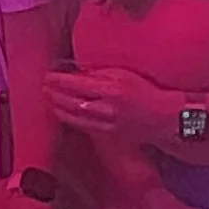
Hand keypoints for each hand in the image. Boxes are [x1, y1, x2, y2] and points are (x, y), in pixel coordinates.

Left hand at [49, 65, 184, 151]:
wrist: (164, 117)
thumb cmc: (146, 92)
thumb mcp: (124, 75)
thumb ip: (100, 74)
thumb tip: (78, 73)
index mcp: (111, 89)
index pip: (77, 84)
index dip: (59, 81)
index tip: (48, 76)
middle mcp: (106, 107)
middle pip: (72, 101)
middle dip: (55, 94)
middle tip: (44, 87)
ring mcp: (107, 123)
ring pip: (75, 116)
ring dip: (59, 107)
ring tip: (49, 99)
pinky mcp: (109, 134)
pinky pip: (84, 127)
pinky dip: (70, 119)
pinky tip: (63, 114)